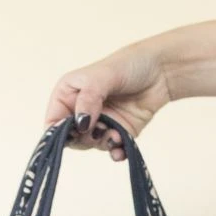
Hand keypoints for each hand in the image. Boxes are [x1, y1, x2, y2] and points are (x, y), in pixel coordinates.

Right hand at [44, 43, 171, 158]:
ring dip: (103, 143)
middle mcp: (80, 110)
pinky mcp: (117, 132)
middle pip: (70, 138)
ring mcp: (99, 123)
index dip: (58, 132)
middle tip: (99, 130)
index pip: (53, 121)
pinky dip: (116, 151)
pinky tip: (122, 149)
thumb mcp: (103, 76)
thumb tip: (79, 124)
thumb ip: (88, 99)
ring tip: (116, 134)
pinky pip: (111, 150)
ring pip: (90, 146)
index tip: (74, 133)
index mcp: (68, 94)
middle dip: (84, 139)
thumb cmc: (130, 64)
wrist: (163, 70)